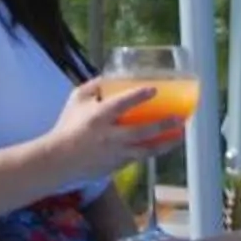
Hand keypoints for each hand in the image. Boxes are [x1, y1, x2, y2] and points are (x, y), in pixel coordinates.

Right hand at [47, 78, 181, 179]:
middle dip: (162, 125)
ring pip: (146, 150)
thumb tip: (112, 75)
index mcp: (98, 117)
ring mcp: (115, 153)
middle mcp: (110, 136)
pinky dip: (153, 151)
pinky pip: (140, 157)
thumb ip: (95, 85)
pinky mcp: (118, 164)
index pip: (120, 104)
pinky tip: (165, 145)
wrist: (60, 159)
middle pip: (141, 131)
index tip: (154, 89)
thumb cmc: (68, 126)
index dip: (138, 96)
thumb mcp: (77, 99)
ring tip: (180, 135)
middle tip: (179, 118)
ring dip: (165, 143)